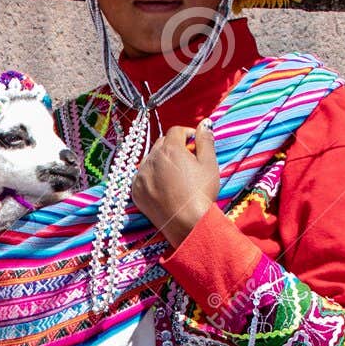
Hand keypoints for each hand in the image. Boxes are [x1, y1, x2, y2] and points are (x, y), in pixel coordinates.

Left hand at [132, 121, 217, 246]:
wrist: (186, 222)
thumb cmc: (201, 192)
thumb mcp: (209, 163)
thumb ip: (205, 140)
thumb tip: (204, 123)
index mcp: (169, 149)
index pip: (175, 131)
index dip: (187, 134)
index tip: (195, 144)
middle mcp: (151, 159)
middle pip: (161, 143)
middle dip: (174, 147)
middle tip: (187, 160)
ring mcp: (140, 175)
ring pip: (150, 159)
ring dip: (161, 160)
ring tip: (175, 174)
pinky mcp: (135, 190)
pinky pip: (142, 175)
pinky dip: (151, 176)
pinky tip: (164, 185)